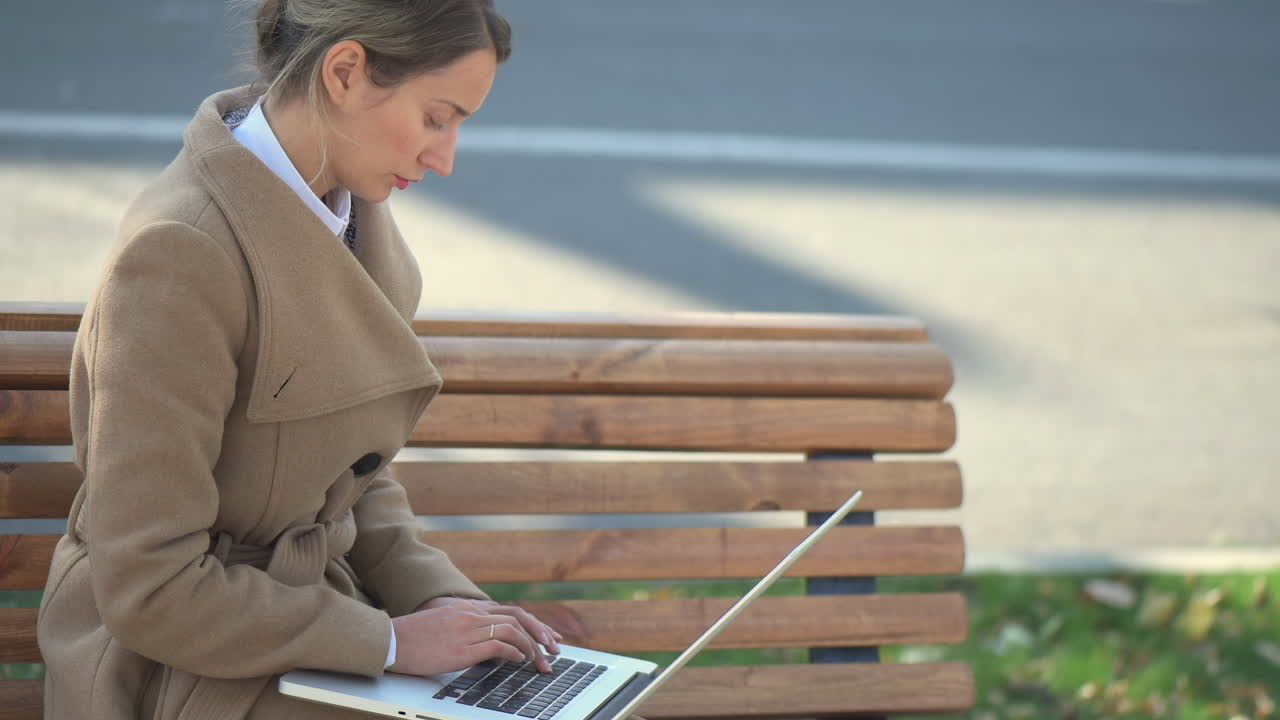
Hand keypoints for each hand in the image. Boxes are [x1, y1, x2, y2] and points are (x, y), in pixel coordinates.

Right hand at [414, 596, 564, 672]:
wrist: (391, 640)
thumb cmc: (414, 637)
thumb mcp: (445, 624)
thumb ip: (467, 626)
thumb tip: (486, 641)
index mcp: (469, 609)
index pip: (511, 611)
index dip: (534, 623)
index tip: (548, 636)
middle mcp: (472, 615)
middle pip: (518, 617)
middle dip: (540, 634)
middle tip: (553, 649)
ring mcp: (468, 629)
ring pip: (513, 630)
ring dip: (531, 647)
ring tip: (538, 661)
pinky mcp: (463, 648)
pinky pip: (499, 645)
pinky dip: (514, 653)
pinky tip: (519, 661)